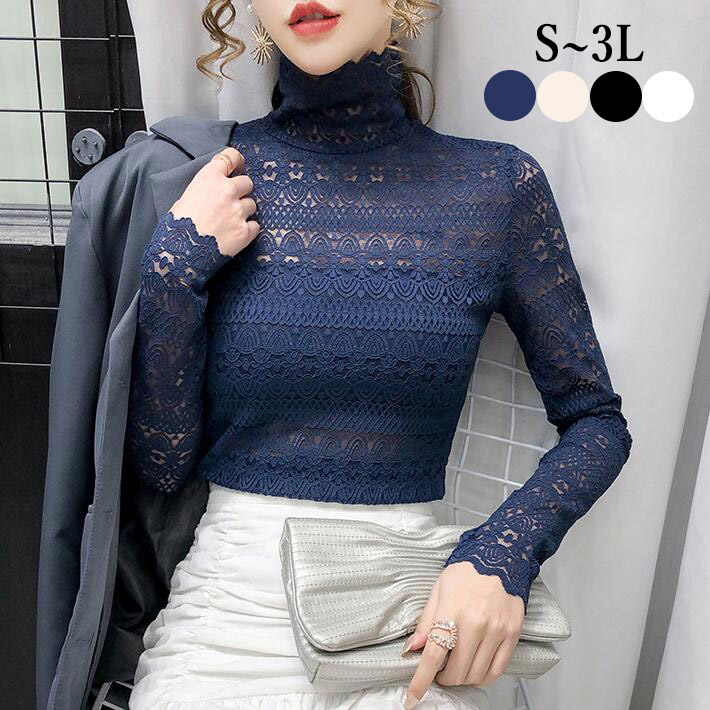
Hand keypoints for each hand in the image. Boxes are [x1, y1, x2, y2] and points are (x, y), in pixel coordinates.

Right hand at [170, 147, 259, 257]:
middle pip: (247, 182)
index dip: (237, 161)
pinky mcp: (245, 231)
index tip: (238, 165)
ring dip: (244, 211)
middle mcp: (227, 191)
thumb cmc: (177, 226)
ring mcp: (238, 211)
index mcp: (210, 178)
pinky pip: (255, 226)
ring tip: (229, 222)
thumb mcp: (185, 197)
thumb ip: (205, 188)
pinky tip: (235, 234)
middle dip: (242, 190)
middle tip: (232, 201)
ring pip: (252, 204)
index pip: (231, 157)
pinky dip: (248, 230)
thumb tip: (215, 190)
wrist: (180, 253)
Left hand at [402, 562, 524, 707]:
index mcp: (452, 611)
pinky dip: (484, 677)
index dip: (421, 681)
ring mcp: (496, 631)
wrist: (500, 556)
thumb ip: (426, 621)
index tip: (413, 698)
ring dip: (463, 678)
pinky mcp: (512, 634)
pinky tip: (476, 668)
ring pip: (476, 675)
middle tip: (440, 669)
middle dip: (443, 678)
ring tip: (458, 665)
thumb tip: (412, 648)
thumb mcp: (439, 589)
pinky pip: (497, 670)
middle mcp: (476, 624)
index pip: (433, 655)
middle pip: (455, 672)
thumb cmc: (466, 571)